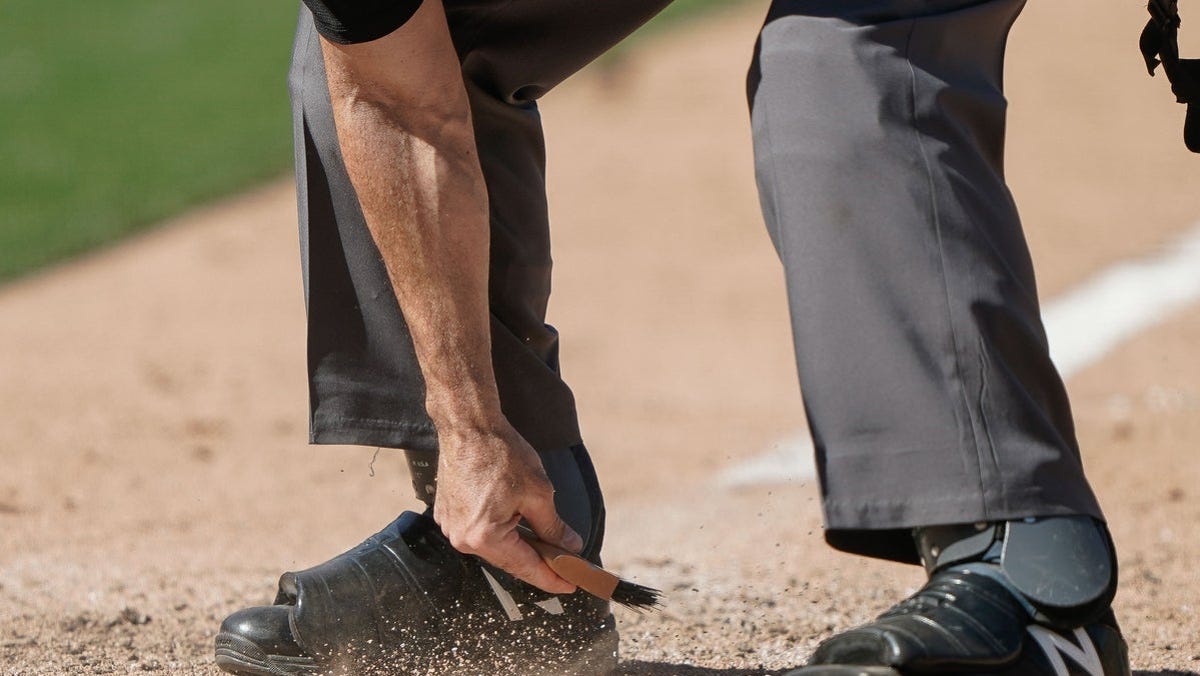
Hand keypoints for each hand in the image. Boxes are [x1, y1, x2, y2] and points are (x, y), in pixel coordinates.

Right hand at [432, 420, 583, 593]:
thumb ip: (554, 527)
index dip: (552, 578)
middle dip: (538, 562)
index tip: (570, 584)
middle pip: (509, 560)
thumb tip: (570, 546)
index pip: (525, 568)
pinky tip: (518, 524)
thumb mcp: (538, 492)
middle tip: (565, 564)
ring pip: (495, 547)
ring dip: (519, 545)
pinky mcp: (449, 515)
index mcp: (484, 537)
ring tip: (545, 543)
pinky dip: (501, 532)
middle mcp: (463, 538)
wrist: (468, 426)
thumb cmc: (500, 453)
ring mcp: (452, 527)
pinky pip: (480, 533)